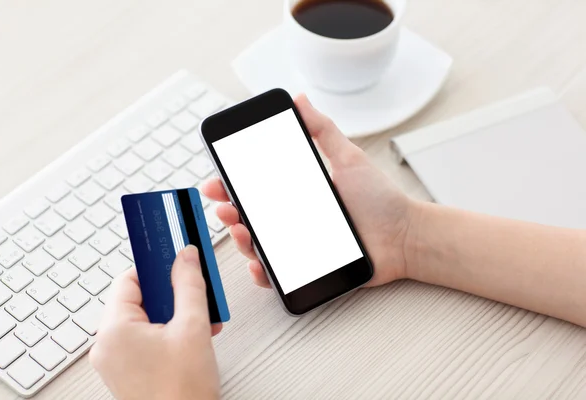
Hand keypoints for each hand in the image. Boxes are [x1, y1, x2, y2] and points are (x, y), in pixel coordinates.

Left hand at [90, 246, 221, 399]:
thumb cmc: (182, 394)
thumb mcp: (193, 327)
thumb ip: (189, 285)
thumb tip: (185, 257)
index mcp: (115, 330)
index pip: (130, 279)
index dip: (155, 265)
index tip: (172, 254)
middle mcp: (109, 345)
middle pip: (139, 298)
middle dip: (171, 293)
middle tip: (193, 288)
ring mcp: (117, 361)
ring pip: (146, 319)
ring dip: (174, 313)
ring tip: (199, 318)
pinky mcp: (129, 372)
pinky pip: (146, 339)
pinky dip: (169, 331)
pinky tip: (193, 335)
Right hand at [202, 94, 418, 288]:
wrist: (405, 237)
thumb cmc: (381, 200)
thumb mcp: (349, 159)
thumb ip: (323, 131)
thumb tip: (300, 99)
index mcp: (298, 193)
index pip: (257, 187)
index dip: (233, 183)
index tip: (219, 176)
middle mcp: (293, 219)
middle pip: (250, 215)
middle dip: (229, 209)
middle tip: (224, 204)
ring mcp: (298, 245)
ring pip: (257, 244)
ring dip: (241, 238)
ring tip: (241, 228)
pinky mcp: (307, 270)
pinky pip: (276, 274)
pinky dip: (262, 271)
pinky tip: (258, 262)